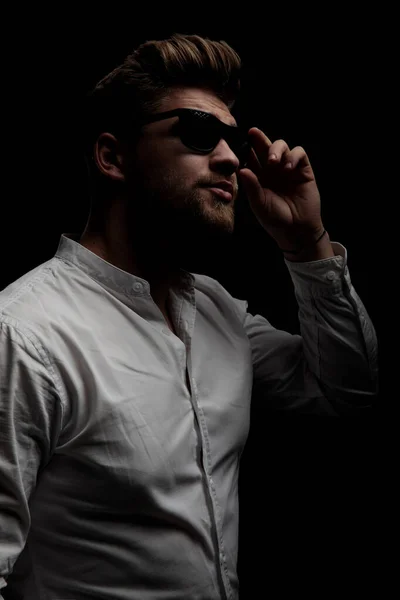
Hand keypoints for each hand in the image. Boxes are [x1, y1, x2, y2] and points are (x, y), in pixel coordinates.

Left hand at [239, 128, 324, 250]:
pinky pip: (299, 154)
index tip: (240, 140)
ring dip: (276, 149)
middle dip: (259, 139)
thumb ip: (251, 187)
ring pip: (282, 146)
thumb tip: (242, 169)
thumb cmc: (275, 219)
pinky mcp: (303, 170)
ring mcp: (288, 169)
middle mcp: (273, 170)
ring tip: (273, 162)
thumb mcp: (259, 204)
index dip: (246, 148)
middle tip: (253, 134)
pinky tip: (287, 168)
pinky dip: (293, 156)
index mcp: (259, 177)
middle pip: (266, 147)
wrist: (296, 230)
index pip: (251, 158)